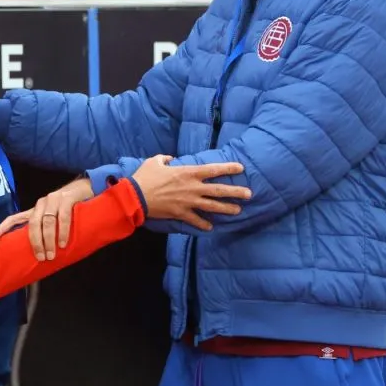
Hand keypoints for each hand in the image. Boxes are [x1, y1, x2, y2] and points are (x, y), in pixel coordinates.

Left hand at [0, 178, 93, 260]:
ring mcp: (54, 199)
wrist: (87, 188)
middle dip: (35, 242)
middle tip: (41, 257)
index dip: (3, 227)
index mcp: (36, 210)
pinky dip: (63, 232)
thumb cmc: (70, 207)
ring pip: (47, 222)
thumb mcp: (55, 217)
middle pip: (33, 224)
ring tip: (52, 255)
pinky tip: (63, 243)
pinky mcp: (67, 199)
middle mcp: (42, 203)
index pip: (15, 218)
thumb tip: (41, 251)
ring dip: (49, 240)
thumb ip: (46, 228)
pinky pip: (63, 218)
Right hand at [132, 155, 250, 231]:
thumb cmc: (145, 177)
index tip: (241, 167)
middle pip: (219, 190)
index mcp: (188, 172)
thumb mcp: (154, 161)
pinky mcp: (181, 214)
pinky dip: (204, 224)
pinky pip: (196, 220)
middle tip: (249, 194)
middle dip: (235, 192)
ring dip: (226, 209)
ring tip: (237, 211)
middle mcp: (192, 187)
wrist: (135, 197)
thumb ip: (165, 158)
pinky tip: (211, 227)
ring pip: (212, 206)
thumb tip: (169, 159)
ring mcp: (188, 202)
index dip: (228, 167)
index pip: (213, 169)